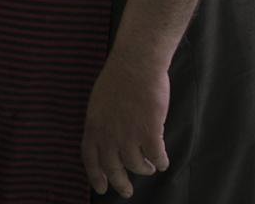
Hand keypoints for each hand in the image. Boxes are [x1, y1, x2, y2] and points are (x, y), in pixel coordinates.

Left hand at [82, 57, 169, 198]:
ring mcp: (129, 135)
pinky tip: (163, 162)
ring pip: (137, 165)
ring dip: (144, 169)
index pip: (90, 159)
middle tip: (127, 191)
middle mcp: (109, 135)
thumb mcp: (98, 102)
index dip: (96, 176)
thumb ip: (101, 123)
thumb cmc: (118, 77)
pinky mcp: (150, 132)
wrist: (136, 64)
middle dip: (121, 184)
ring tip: (149, 167)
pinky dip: (161, 162)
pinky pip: (157, 157)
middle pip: (113, 168)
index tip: (101, 188)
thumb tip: (106, 139)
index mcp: (93, 126)